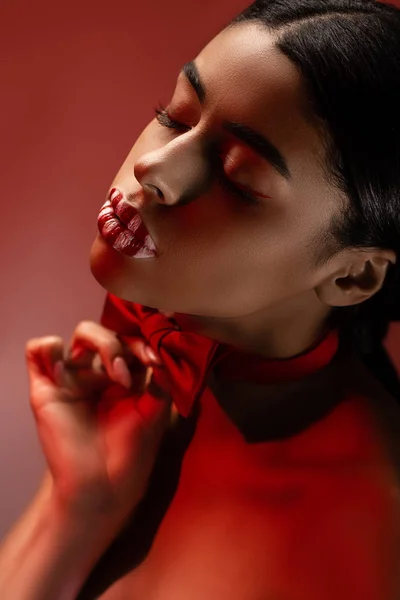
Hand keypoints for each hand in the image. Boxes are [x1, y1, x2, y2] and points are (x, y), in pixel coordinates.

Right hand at [25, 321, 171, 525]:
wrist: (104, 487)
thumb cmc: (131, 454)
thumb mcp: (154, 413)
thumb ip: (160, 381)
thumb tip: (163, 353)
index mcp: (125, 377)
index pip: (132, 342)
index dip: (142, 344)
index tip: (155, 360)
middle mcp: (99, 373)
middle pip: (109, 333)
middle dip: (120, 344)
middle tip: (125, 374)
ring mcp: (73, 378)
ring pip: (80, 334)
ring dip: (97, 342)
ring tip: (110, 373)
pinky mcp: (47, 388)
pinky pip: (37, 351)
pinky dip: (48, 347)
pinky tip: (65, 368)